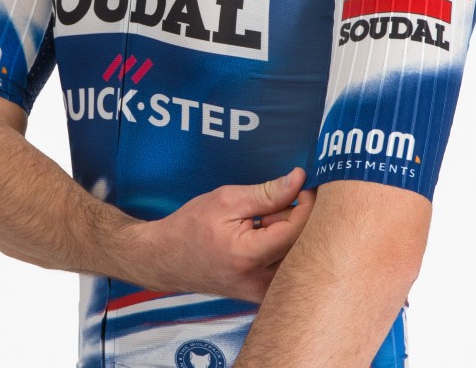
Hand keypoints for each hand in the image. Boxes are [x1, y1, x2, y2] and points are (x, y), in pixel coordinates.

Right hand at [136, 168, 315, 302]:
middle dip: (294, 217)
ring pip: (298, 254)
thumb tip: (299, 180)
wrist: (168, 259)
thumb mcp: (227, 200)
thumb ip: (267, 193)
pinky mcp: (264, 295)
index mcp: (250, 256)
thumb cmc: (192, 226)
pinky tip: (262, 239)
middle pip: (303, 243)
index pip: (299, 229)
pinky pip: (288, 264)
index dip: (307, 202)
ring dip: (287, 232)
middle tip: (271, 207)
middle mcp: (261, 283)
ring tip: (262, 224)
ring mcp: (263, 293)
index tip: (303, 184)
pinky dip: (282, 246)